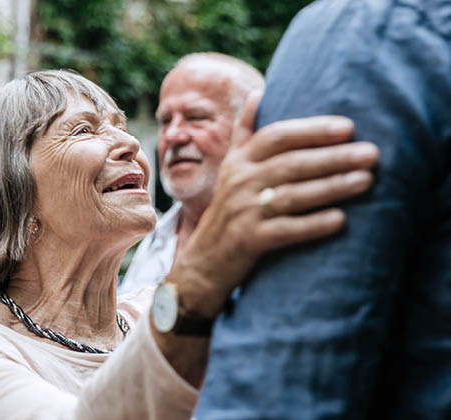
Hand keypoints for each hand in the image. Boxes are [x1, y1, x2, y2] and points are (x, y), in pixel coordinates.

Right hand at [172, 92, 378, 317]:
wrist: (206, 258)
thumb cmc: (229, 207)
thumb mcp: (231, 167)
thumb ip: (245, 132)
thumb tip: (258, 93)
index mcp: (240, 161)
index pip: (276, 136)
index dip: (312, 130)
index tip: (348, 127)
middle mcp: (240, 182)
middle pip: (291, 164)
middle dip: (333, 157)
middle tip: (371, 153)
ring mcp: (243, 212)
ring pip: (292, 195)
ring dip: (331, 187)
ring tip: (366, 180)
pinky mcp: (248, 240)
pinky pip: (285, 230)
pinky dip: (313, 225)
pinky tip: (340, 220)